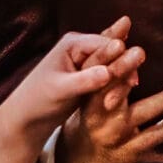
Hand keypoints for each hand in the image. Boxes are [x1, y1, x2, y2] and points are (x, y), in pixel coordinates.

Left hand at [2, 19, 158, 143]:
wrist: (28, 118)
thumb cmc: (38, 100)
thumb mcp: (61, 90)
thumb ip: (85, 80)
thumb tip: (109, 72)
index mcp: (73, 43)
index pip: (106, 44)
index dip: (121, 59)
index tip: (131, 80)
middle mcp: (82, 48)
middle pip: (114, 51)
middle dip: (124, 67)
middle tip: (134, 85)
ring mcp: (87, 63)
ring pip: (115, 64)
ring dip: (122, 78)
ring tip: (127, 92)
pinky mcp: (90, 78)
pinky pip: (111, 77)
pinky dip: (118, 84)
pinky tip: (126, 91)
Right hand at [51, 16, 162, 162]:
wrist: (84, 153)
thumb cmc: (95, 108)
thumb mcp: (94, 85)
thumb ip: (109, 56)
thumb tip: (126, 21)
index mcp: (89, 98)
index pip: (99, 76)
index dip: (110, 60)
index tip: (122, 43)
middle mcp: (100, 118)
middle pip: (114, 92)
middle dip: (126, 71)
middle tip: (141, 52)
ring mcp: (116, 137)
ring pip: (142, 114)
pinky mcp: (131, 152)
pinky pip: (154, 136)